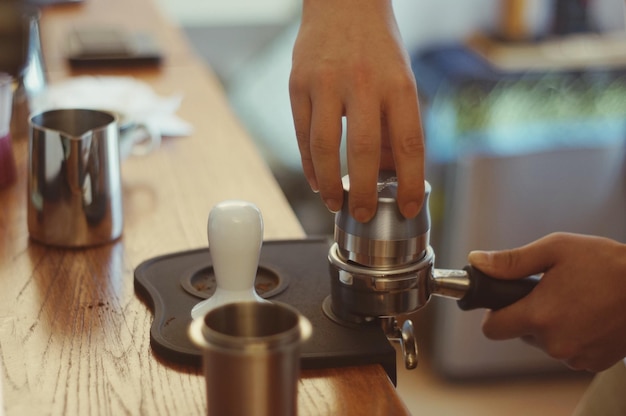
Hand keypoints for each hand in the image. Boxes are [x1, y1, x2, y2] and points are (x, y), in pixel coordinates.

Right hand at [289, 0, 424, 221]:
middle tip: (361, 213)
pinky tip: (316, 179)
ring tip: (333, 202)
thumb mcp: (399, 80)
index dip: (409, 182)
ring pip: (324, 147)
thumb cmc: (377, 48)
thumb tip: (391, 174)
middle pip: (363, 151)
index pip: (409, 144)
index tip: (406, 207)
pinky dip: (309, 164)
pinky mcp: (298, 83)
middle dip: (363, 192)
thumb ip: (395, 126)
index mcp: (398, 84)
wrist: (343, 3)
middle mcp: (364, 82)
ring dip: (329, 184)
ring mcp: (326, 82)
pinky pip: (301, 134)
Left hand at [468, 232, 625, 371]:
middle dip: (527, 314)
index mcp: (538, 316)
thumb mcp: (555, 250)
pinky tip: (588, 316)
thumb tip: (476, 261)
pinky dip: (572, 336)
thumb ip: (511, 261)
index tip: (504, 300)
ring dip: (551, 325)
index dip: (494, 314)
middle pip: (519, 333)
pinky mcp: (592, 363)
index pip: (492, 329)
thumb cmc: (605, 264)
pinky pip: (568, 351)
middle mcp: (554, 343)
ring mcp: (575, 356)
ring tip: (574, 300)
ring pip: (544, 342)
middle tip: (550, 291)